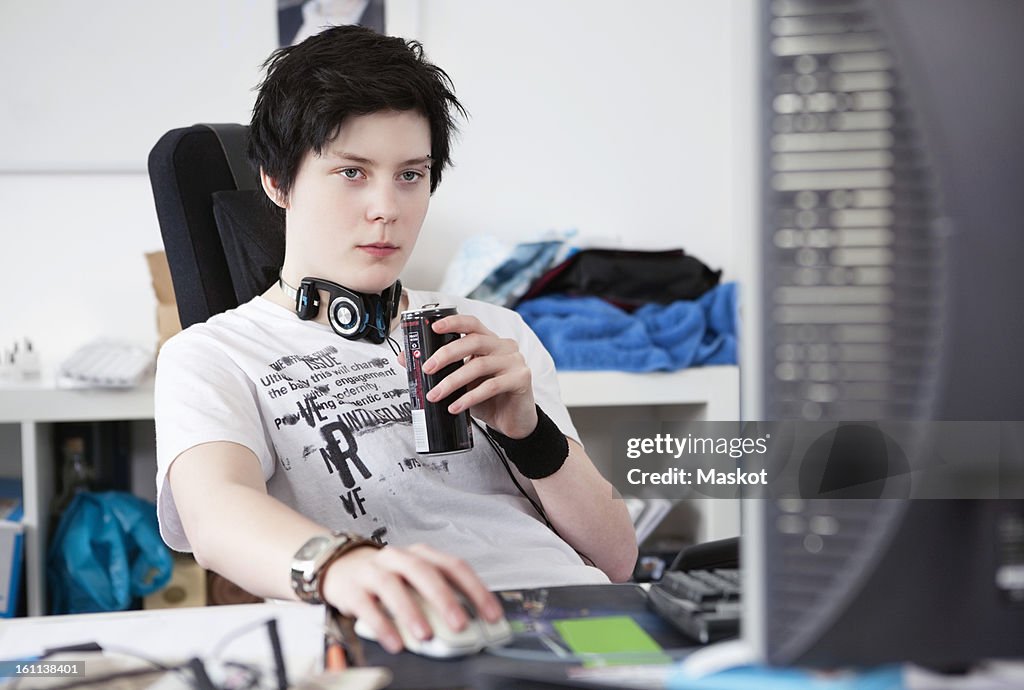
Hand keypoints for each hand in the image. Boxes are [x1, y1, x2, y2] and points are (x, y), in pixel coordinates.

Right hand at [320, 543, 502, 653]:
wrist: (341, 567)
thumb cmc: (388, 578)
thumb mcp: (415, 582)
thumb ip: (438, 598)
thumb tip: (469, 624)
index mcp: (422, 555)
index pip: (454, 566)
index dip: (476, 590)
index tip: (491, 615)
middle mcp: (399, 558)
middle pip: (424, 572)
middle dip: (444, 599)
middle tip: (460, 625)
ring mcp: (374, 571)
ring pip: (393, 586)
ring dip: (411, 612)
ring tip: (425, 636)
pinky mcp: (352, 589)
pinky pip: (366, 606)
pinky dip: (382, 625)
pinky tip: (394, 642)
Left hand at [399, 314, 536, 438]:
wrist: (514, 422)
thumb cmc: (489, 399)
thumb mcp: (462, 383)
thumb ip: (441, 370)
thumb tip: (407, 359)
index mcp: (490, 341)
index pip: (472, 323)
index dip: (453, 322)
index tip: (433, 327)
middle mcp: (504, 346)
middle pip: (474, 341)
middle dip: (446, 354)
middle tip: (427, 368)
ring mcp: (515, 361)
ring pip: (479, 365)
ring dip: (452, 381)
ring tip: (435, 395)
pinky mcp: (522, 379)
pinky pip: (491, 386)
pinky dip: (469, 397)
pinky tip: (455, 407)